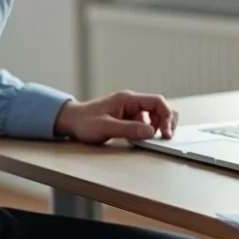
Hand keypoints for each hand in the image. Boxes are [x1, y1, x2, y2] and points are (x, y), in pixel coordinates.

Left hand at [54, 90, 178, 143]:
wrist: (71, 121)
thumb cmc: (84, 121)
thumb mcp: (105, 127)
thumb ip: (128, 129)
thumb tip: (151, 132)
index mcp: (128, 99)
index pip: (157, 102)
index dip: (166, 116)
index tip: (166, 133)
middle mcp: (131, 102)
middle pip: (159, 108)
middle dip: (166, 122)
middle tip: (166, 137)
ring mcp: (130, 110)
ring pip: (154, 116)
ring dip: (158, 127)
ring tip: (154, 140)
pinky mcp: (127, 119)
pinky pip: (145, 123)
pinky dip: (149, 131)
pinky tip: (143, 140)